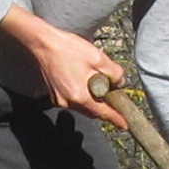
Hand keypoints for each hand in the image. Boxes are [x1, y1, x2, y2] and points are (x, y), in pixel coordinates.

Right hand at [2, 8, 126, 121]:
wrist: (43, 43)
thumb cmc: (68, 48)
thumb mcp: (98, 57)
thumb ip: (114, 73)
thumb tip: (120, 82)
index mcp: (80, 96)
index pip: (103, 113)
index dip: (116, 119)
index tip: (124, 124)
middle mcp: (68, 102)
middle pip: (92, 111)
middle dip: (104, 107)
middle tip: (114, 97)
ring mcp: (59, 100)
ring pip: (82, 106)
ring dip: (92, 100)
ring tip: (97, 83)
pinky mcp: (54, 95)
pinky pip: (73, 101)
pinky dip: (81, 95)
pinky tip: (83, 81)